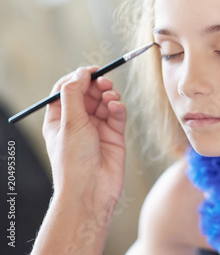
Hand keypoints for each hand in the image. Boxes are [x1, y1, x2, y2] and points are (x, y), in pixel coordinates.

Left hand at [42, 66, 126, 204]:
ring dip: (109, 95)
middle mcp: (78, 122)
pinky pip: (117, 114)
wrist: (92, 190)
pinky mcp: (114, 135)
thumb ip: (74, 94)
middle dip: (96, 85)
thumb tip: (80, 73)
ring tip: (111, 97)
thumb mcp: (69, 123)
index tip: (90, 70)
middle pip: (88, 93)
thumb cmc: (74, 161)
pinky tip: (116, 108)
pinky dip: (118, 107)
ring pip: (105, 102)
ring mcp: (97, 128)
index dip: (78, 77)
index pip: (66, 90)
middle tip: (104, 82)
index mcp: (60, 119)